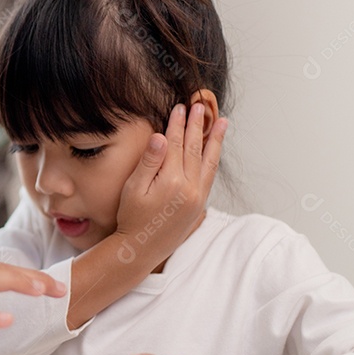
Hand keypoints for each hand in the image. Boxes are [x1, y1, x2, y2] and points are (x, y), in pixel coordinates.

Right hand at [114, 103, 227, 266]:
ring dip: (214, 139)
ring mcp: (198, 197)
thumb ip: (149, 161)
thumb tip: (160, 137)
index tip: (180, 107)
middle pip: (194, 148)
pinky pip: (210, 175)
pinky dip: (213, 158)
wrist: (142, 248)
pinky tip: (214, 149)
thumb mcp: (133, 188)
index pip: (175, 144)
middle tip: (200, 106)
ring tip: (221, 122)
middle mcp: (189, 188)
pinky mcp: (200, 204)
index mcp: (172, 181)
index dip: (177, 124)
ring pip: (209, 161)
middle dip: (197, 125)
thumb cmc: (132, 218)